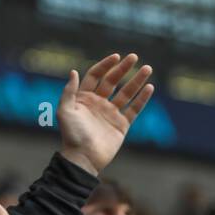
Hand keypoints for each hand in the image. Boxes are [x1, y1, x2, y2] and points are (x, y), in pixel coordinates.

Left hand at [58, 53, 154, 175]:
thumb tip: (73, 71)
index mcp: (84, 97)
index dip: (105, 65)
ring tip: (147, 69)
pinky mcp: (122, 125)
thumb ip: (69, 91)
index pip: (96, 75)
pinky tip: (149, 88)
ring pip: (126, 93)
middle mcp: (99, 103)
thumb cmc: (72, 135)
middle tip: (134, 57)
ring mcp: (111, 113)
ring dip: (137, 80)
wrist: (83, 157)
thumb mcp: (65, 110)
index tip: (116, 57)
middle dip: (123, 68)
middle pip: (113, 81)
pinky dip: (142, 99)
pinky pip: (134, 109)